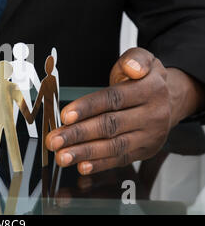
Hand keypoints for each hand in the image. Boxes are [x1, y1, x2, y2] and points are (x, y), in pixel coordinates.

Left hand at [46, 48, 204, 174]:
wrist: (170, 99)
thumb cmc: (145, 79)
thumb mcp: (144, 59)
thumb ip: (135, 59)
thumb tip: (131, 67)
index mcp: (150, 89)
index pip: (113, 99)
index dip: (87, 108)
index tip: (65, 116)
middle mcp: (152, 114)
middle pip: (110, 125)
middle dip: (78, 134)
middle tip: (55, 140)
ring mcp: (149, 135)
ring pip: (114, 146)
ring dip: (85, 153)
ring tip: (63, 156)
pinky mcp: (144, 150)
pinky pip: (121, 159)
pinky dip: (100, 164)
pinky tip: (83, 166)